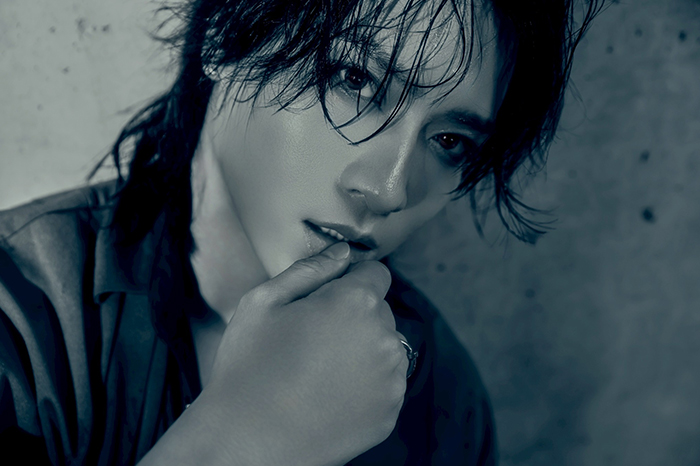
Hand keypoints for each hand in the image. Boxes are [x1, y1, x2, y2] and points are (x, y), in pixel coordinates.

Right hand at [201, 242, 407, 464]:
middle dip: (354, 317)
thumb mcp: (264, 302)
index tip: (326, 301)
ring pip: (385, 347)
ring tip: (320, 371)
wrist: (249, 442)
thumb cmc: (249, 368)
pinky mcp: (390, 412)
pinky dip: (366, 384)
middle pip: (380, 311)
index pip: (375, 273)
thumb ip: (311, 269)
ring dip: (364, 350)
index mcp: (356, 302)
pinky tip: (330, 394)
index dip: (350, 282)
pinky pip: (385, 384)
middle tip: (313, 340)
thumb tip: (343, 252)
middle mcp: (384, 337)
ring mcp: (391, 378)